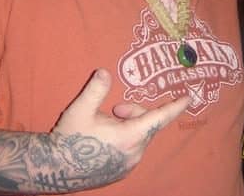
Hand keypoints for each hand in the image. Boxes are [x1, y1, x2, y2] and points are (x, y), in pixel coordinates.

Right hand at [51, 68, 189, 182]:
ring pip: (139, 137)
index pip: (159, 118)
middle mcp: (135, 152)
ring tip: (105, 125)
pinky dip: (125, 139)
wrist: (54, 169)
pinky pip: (132, 149)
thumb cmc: (69, 138)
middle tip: (114, 109)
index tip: (189, 98)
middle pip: (146, 124)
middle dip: (134, 112)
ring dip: (128, 126)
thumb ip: (96, 89)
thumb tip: (105, 72)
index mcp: (130, 136)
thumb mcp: (80, 109)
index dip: (175, 106)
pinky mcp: (122, 172)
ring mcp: (129, 165)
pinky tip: (104, 140)